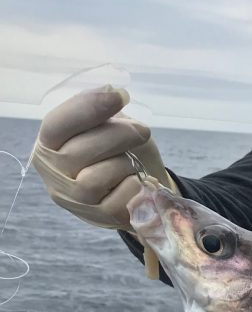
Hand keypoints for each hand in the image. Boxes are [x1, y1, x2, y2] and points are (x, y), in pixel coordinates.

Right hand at [32, 85, 175, 231]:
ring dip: (124, 165)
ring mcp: (75, 200)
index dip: (88, 108)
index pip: (58, 124)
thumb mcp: (109, 127)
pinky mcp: (100, 218)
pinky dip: (135, 187)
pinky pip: (120, 201)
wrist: (140, 190)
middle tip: (142, 131)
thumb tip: (112, 92)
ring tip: (133, 162)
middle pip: (81, 151)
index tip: (120, 95)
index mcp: (48, 145)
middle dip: (118, 136)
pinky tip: (137, 182)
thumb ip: (104, 114)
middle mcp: (54, 174)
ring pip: (97, 178)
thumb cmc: (119, 153)